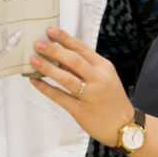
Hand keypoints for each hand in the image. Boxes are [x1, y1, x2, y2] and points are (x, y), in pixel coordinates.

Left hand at [29, 27, 133, 146]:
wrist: (124, 126)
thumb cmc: (112, 99)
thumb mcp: (104, 78)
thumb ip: (85, 67)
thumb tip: (59, 58)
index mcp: (104, 67)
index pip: (82, 48)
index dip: (65, 39)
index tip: (51, 30)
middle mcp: (98, 79)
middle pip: (73, 60)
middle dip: (54, 50)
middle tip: (38, 43)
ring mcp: (90, 95)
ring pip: (66, 78)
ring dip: (48, 68)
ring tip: (33, 59)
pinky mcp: (80, 110)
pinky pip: (60, 97)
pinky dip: (46, 88)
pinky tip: (35, 82)